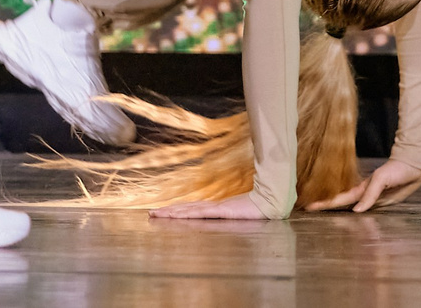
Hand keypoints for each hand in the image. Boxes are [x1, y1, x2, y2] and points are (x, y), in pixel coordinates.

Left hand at [151, 195, 269, 221]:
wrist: (270, 202)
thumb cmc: (256, 210)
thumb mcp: (237, 216)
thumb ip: (227, 216)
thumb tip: (221, 217)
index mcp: (214, 208)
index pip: (190, 209)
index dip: (175, 210)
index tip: (161, 212)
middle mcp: (211, 207)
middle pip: (185, 208)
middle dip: (167, 211)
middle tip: (150, 213)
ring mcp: (215, 208)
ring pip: (188, 210)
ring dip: (171, 212)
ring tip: (156, 214)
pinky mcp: (221, 211)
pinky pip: (200, 213)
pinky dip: (186, 214)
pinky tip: (176, 215)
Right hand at [306, 159, 420, 213]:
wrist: (414, 166)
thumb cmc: (396, 169)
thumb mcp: (381, 179)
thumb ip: (370, 194)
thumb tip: (356, 211)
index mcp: (361, 190)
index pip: (340, 200)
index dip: (325, 204)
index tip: (309, 207)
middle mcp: (364, 196)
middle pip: (342, 204)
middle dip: (327, 208)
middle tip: (311, 211)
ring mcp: (373, 199)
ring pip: (352, 208)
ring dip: (340, 212)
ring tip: (326, 217)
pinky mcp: (383, 201)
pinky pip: (366, 210)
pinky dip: (357, 215)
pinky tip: (354, 218)